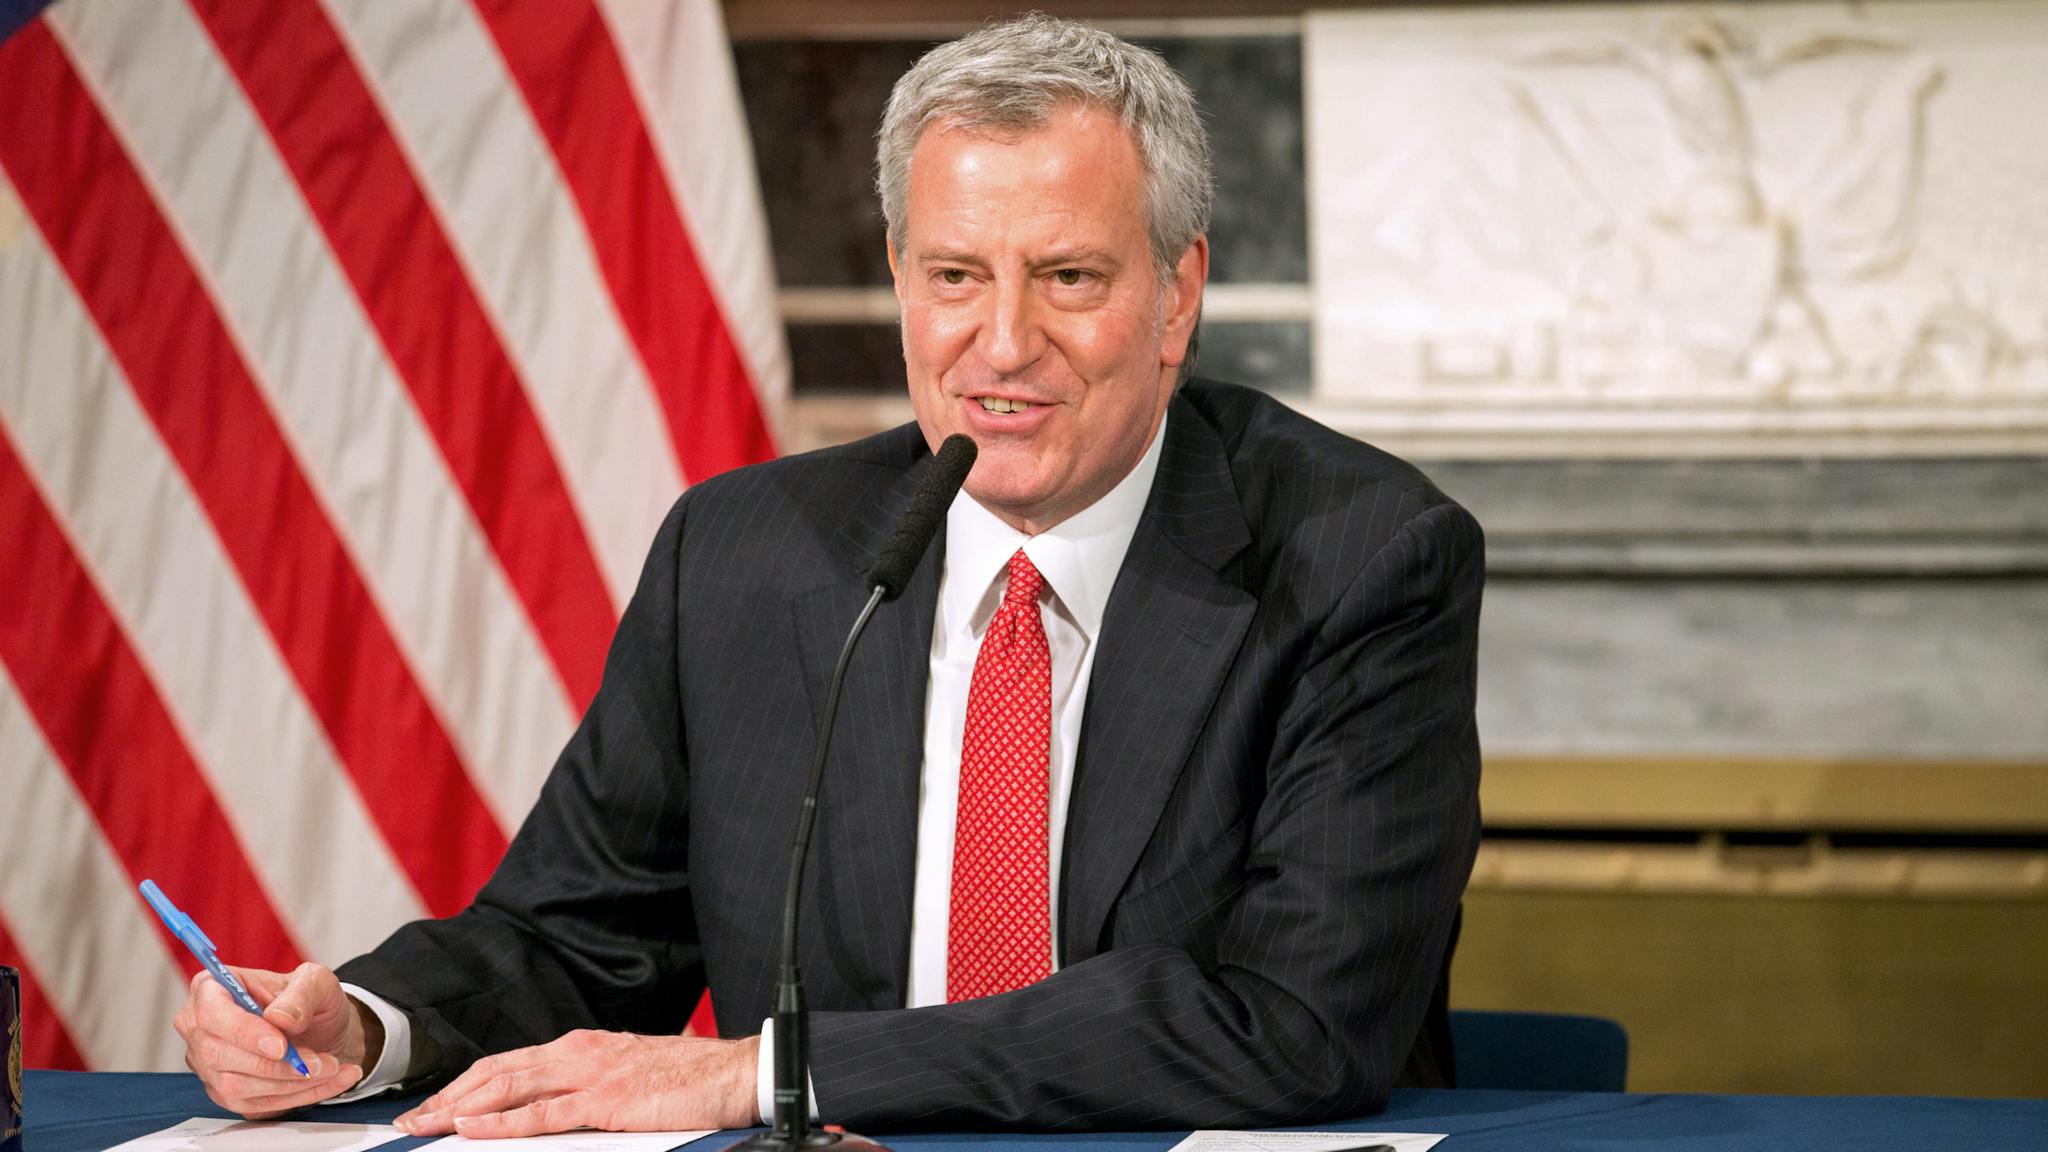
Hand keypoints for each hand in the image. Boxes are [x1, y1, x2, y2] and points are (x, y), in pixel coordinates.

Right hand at [173, 962, 372, 1116]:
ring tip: (329, 1068)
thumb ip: (301, 994)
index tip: (281, 1046)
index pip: (211, 1013)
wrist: (322, 1028)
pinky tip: (329, 1082)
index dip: (243, 1032)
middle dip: (275, 1065)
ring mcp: (209, 1065)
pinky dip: (297, 1097)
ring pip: (236, 1086)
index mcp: (213, 989)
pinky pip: (254, 1104)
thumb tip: (279, 1017)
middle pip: (219, 1055)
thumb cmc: (309, 1000)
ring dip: (289, 1083)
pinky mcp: (226, 1093)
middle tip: (319, 1062)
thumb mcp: (317, 981)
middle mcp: (201, 1029)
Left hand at [394, 1030, 759, 1138]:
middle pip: (496, 1073)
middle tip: (410, 1121)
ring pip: (508, 1089)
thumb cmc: (689, 1079)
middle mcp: (579, 1054)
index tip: (434, 1106)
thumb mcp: (628, 1075)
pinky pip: (543, 1115)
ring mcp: (591, 1075)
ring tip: (424, 1126)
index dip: (465, 1085)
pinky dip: (501, 1123)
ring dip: (460, 1109)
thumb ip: (588, 1087)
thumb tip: (554, 1108)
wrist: (734, 1073)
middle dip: (448, 1097)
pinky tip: (472, 1129)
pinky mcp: (606, 1102)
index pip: (509, 1063)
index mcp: (583, 1047)